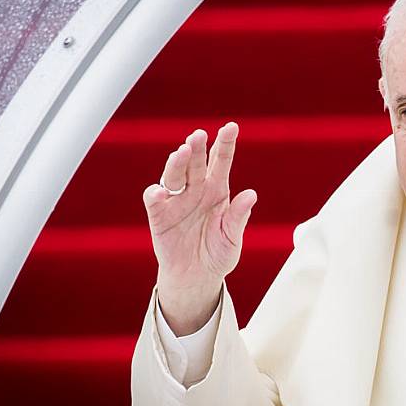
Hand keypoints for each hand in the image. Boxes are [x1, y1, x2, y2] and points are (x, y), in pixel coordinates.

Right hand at [143, 122, 256, 335]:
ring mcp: (176, 201)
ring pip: (174, 175)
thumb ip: (239, 217)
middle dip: (197, 148)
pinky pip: (154, 201)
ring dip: (177, 163)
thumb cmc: (218, 253)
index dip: (225, 144)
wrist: (198, 277)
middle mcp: (196, 190)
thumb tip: (251, 195)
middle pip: (196, 163)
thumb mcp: (233, 237)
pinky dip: (155, 194)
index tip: (231, 127)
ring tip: (182, 153)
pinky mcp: (159, 217)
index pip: (221, 162)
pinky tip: (161, 191)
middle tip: (199, 135)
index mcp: (218, 190)